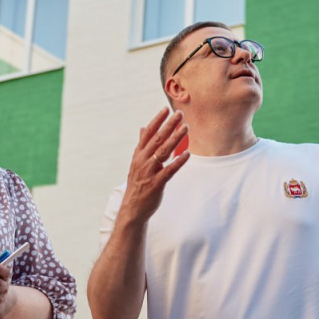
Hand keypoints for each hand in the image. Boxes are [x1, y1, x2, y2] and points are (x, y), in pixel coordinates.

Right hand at [120, 107, 189, 224]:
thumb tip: (143, 127)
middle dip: (169, 125)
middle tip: (180, 114)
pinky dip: (178, 162)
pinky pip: (169, 171)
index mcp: (138, 155)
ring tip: (186, 128)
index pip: (147, 134)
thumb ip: (142, 145)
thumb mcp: (137, 162)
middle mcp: (142, 161)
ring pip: (163, 152)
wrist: (132, 209)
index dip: (157, 121)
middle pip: (157, 140)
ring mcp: (149, 172)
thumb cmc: (137, 184)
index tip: (166, 109)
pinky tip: (187, 154)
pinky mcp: (156, 184)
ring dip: (175, 139)